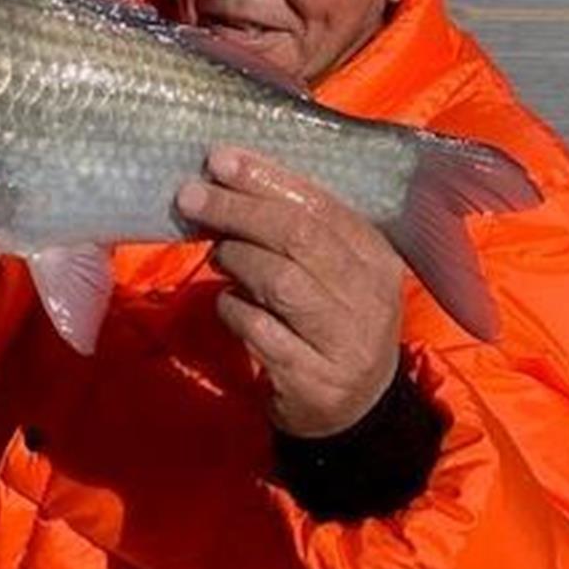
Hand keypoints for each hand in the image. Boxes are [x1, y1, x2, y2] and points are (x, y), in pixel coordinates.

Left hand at [176, 146, 402, 436]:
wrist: (354, 409)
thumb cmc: (330, 319)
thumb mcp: (331, 270)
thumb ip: (296, 230)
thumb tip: (228, 180)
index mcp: (376, 256)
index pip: (320, 205)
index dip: (266, 179)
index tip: (219, 160)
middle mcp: (370, 297)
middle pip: (299, 238)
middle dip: (238, 210)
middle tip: (192, 196)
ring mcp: (346, 342)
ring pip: (282, 283)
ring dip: (237, 259)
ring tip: (217, 254)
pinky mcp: (316, 382)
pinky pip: (262, 333)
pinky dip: (234, 311)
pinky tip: (226, 304)